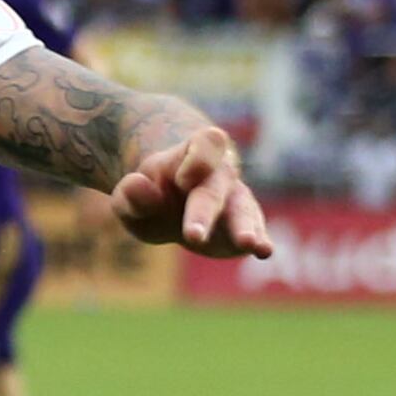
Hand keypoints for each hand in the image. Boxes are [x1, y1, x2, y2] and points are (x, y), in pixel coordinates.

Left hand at [112, 126, 272, 259]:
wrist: (172, 205)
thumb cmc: (151, 197)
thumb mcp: (130, 196)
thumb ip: (131, 194)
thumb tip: (135, 183)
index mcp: (192, 154)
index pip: (205, 143)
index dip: (198, 159)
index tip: (183, 178)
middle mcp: (220, 173)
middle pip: (212, 190)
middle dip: (202, 213)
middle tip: (192, 237)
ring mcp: (236, 198)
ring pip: (242, 210)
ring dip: (244, 227)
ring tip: (248, 243)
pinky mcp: (247, 223)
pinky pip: (255, 230)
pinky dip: (259, 240)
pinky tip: (264, 251)